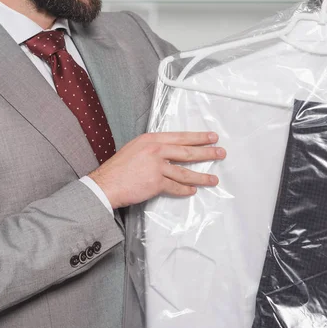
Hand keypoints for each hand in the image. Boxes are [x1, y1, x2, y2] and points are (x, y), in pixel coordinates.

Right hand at [88, 132, 225, 208]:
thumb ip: (153, 147)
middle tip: (220, 153)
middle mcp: (156, 150)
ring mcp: (157, 167)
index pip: (181, 137)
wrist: (106, 183)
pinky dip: (185, 190)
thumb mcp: (135, 147)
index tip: (211, 137)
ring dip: (202, 176)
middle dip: (207, 153)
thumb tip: (169, 151)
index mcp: (151, 139)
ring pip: (185, 172)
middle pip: (187, 152)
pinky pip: (175, 187)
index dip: (198, 137)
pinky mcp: (156, 183)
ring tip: (213, 179)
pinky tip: (192, 191)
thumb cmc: (118, 168)